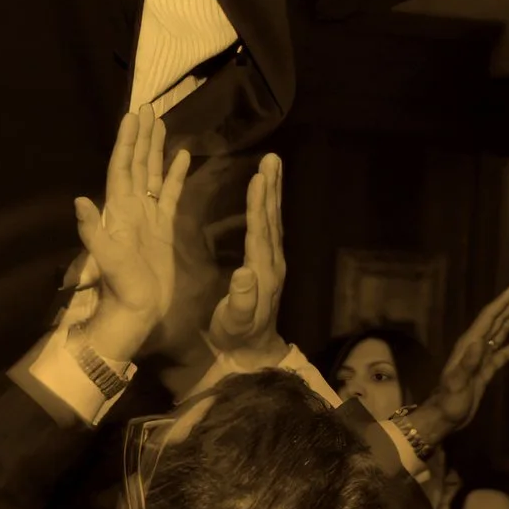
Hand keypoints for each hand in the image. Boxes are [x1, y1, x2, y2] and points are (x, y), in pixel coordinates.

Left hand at [73, 109, 193, 344]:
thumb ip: (93, 231)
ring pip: (153, 174)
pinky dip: (176, 174)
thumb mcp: (107, 259)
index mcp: (119, 211)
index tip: (133, 116)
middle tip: (148, 109)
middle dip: (142, 137)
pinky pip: (172, 194)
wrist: (136, 312)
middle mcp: (132, 207)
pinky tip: (184, 157)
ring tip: (161, 124)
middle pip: (137, 164)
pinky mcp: (164, 227)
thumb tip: (80, 201)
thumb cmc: (121, 287)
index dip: (127, 142)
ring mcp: (149, 216)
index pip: (122, 168)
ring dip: (156, 149)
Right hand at [203, 154, 285, 373]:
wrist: (252, 350)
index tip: (258, 178)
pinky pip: (268, 228)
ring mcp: (272, 261)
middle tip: (272, 158)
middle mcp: (272, 261)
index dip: (258, 205)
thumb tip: (244, 271)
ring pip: (272, 220)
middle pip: (271, 218)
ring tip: (271, 166)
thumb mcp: (236, 322)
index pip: (260, 231)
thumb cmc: (237, 335)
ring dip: (272, 192)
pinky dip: (266, 207)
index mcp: (263, 272)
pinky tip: (263, 194)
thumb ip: (242, 299)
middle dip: (271, 188)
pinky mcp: (268, 263)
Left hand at [409, 281, 508, 446]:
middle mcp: (476, 346)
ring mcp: (482, 358)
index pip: (489, 317)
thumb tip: (479, 342)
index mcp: (469, 344)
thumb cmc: (449, 401)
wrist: (444, 418)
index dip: (503, 300)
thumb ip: (467, 363)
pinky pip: (502, 353)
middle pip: (498, 319)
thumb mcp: (457, 383)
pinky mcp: (486, 370)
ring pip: (501, 332)